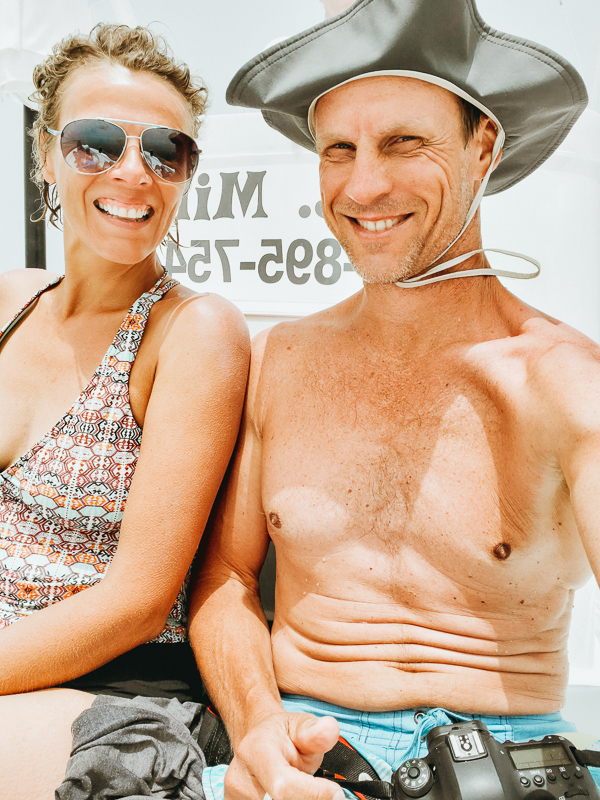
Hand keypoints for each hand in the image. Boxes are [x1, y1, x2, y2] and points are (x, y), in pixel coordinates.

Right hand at [224, 711, 344, 799]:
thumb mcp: (301, 725)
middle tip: (326, 792)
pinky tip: (296, 795)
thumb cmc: (282, 735)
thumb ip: (316, 731)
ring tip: (305, 789)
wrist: (260, 741)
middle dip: (309, 798)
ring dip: (300, 799)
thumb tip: (330, 729)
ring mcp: (237, 797)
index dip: (314, 794)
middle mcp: (240, 778)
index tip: (337, 794)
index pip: (283, 785)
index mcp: (255, 751)